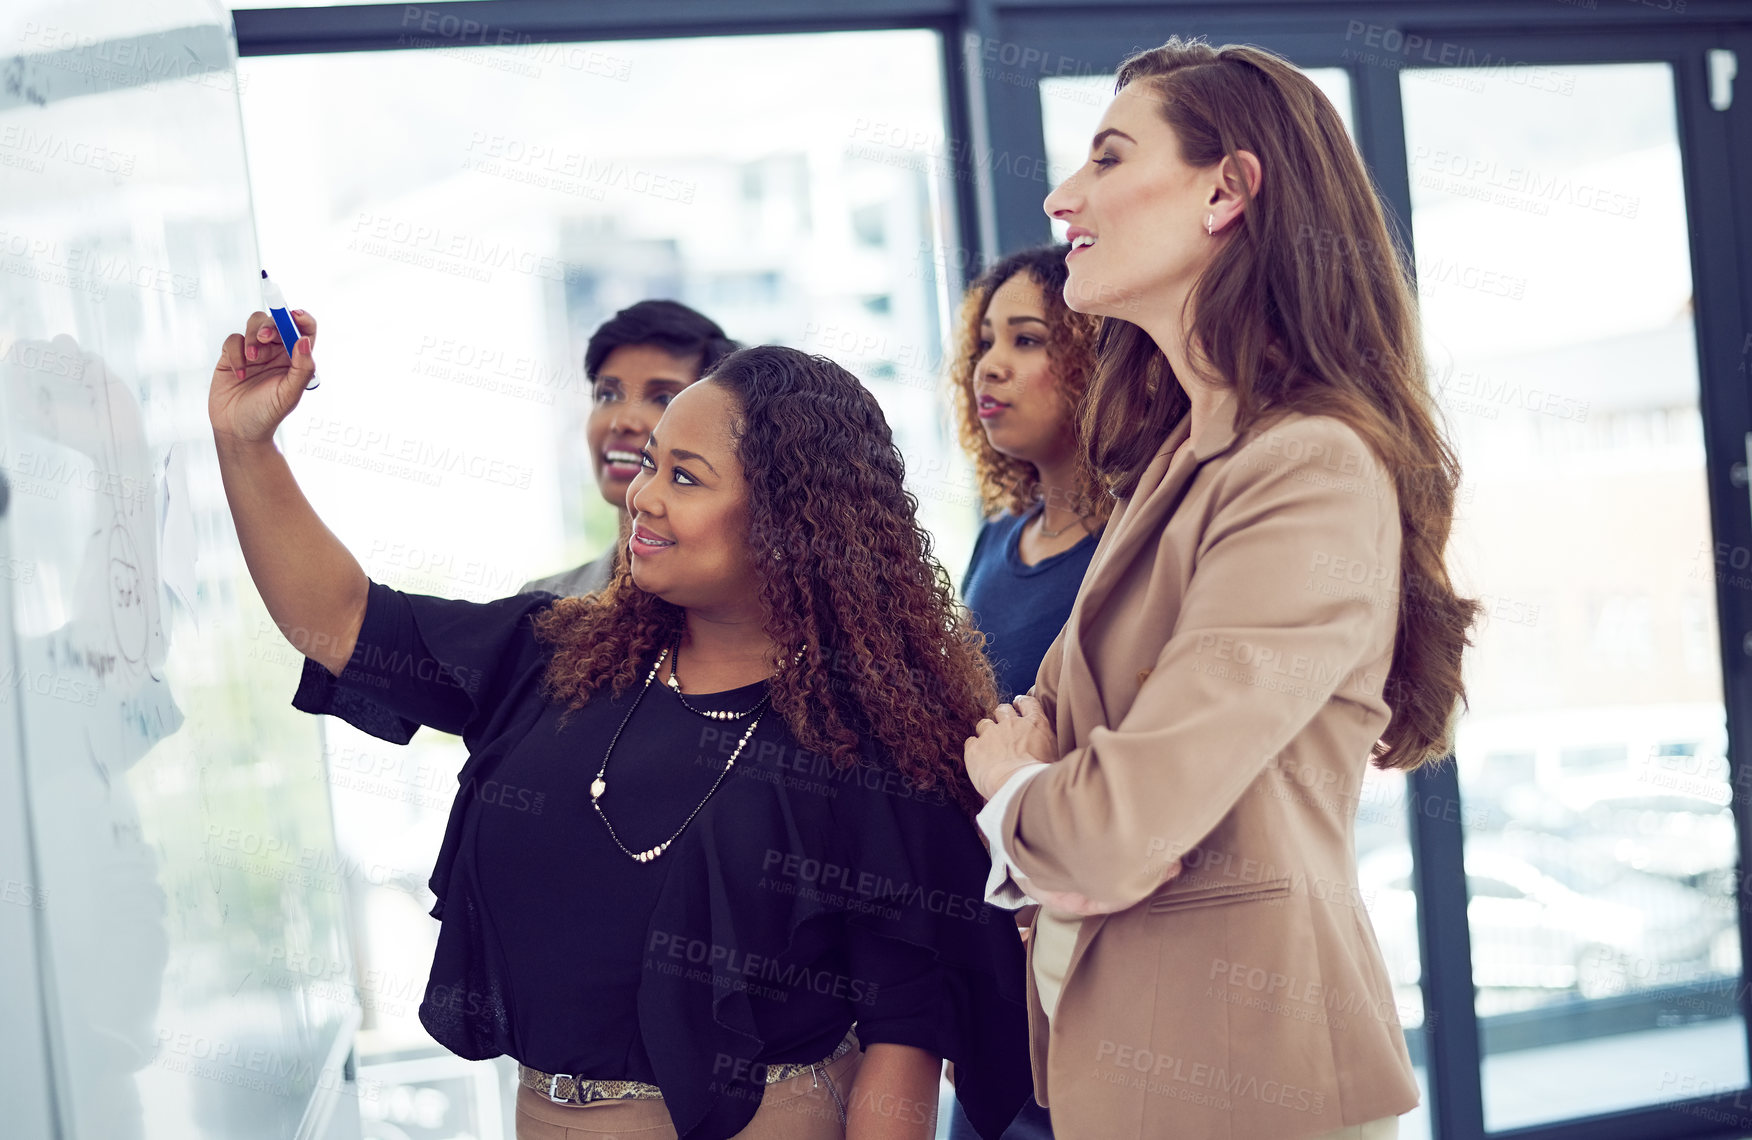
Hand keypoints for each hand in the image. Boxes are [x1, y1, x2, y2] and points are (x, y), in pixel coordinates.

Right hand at [210, 309, 315, 444]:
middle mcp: (276, 352)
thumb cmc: (268, 414)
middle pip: (276, 322)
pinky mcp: (232, 356)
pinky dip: (236, 354)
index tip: (294, 315)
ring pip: (254, 324)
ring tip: (252, 360)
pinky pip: (233, 340)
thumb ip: (301, 368)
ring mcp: (254, 352)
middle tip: (265, 339)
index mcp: (295, 359)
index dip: (301, 318)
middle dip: (271, 326)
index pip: (304, 330)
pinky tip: (240, 374)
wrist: (238, 430)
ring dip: (253, 338)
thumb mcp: (289, 394)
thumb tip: (305, 340)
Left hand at [964, 693, 1057, 800]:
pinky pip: (971, 742)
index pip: (1028, 703)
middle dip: (1002, 716)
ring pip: (984, 724)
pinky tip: (978, 759)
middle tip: (1003, 728)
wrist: (1021, 787)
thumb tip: (1046, 749)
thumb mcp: (1056, 755)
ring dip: (986, 732)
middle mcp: (1012, 724)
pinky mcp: (975, 748)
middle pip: (1003, 710)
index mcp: (1035, 724)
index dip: (1022, 703)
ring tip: (989, 747)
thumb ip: (1047, 745)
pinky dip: (974, 748)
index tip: (1018, 705)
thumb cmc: (1042, 776)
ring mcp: (991, 734)